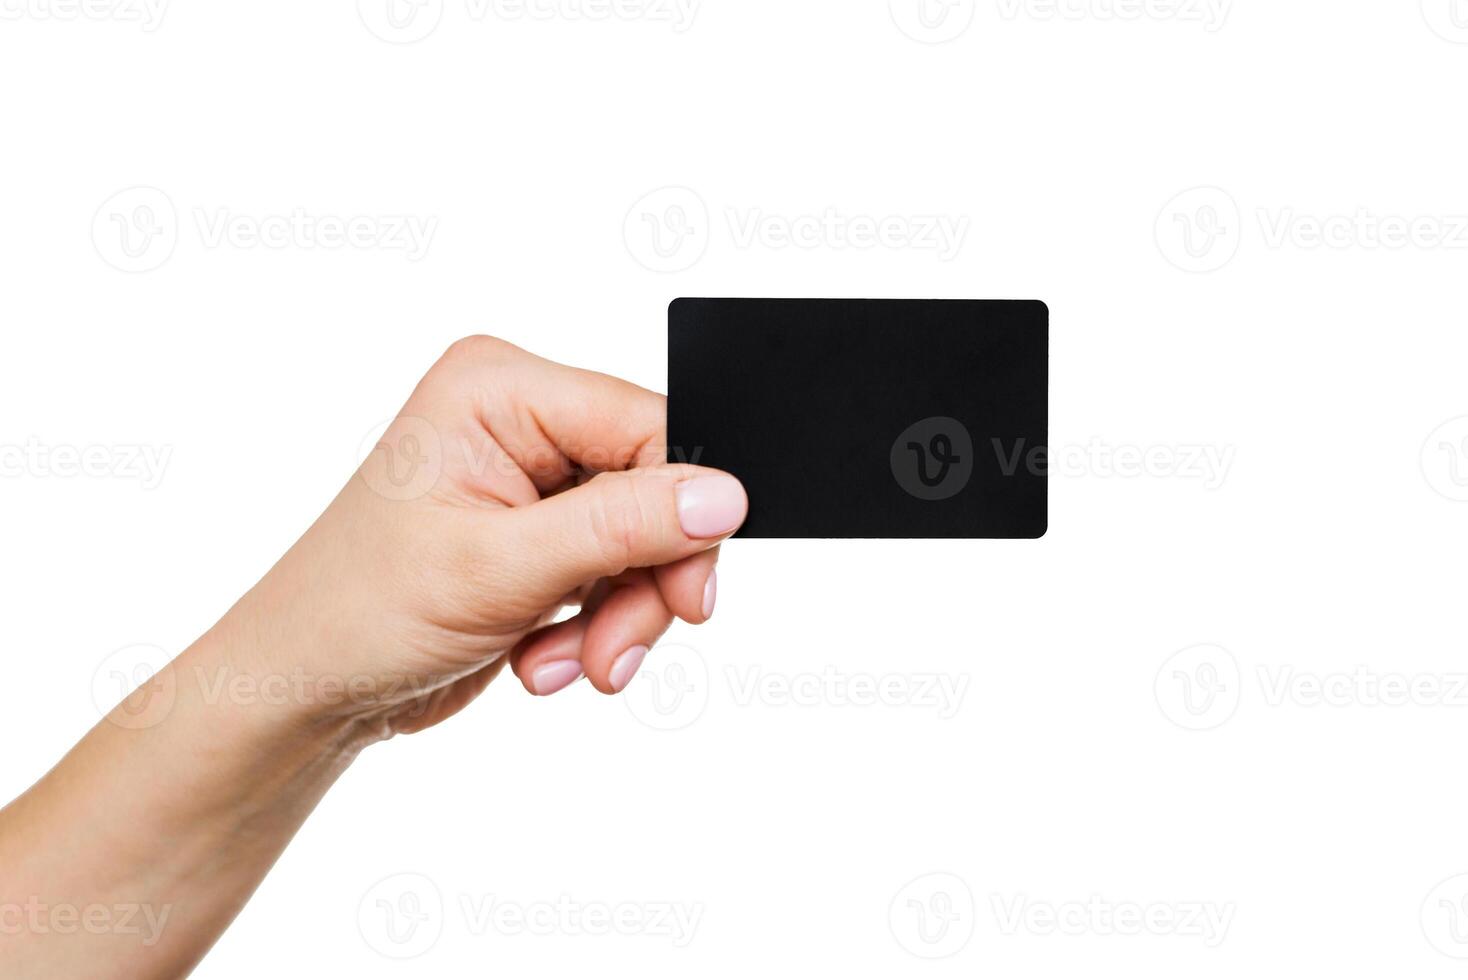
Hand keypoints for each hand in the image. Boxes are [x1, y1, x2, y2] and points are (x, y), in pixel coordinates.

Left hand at [225, 335, 747, 737]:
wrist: (307, 687)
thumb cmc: (360, 611)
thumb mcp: (501, 569)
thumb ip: (622, 526)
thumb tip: (725, 495)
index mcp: (499, 388)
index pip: (647, 425)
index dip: (684, 510)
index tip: (689, 593)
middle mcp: (520, 418)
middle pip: (654, 489)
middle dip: (642, 583)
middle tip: (617, 651)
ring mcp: (532, 478)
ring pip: (644, 542)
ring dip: (618, 618)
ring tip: (567, 665)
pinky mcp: (541, 533)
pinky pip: (616, 573)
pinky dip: (597, 628)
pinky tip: (544, 657)